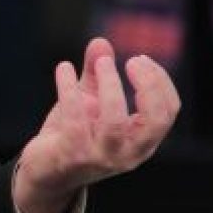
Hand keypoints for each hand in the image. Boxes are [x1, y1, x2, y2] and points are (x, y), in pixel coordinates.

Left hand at [14, 37, 180, 212]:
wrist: (45, 170)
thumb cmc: (75, 133)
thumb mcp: (90, 101)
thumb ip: (96, 74)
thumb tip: (100, 42)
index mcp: (142, 140)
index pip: (167, 111)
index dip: (158, 81)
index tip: (139, 59)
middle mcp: (129, 153)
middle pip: (155, 120)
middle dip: (148, 85)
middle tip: (131, 61)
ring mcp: (101, 157)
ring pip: (115, 121)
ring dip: (110, 86)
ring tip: (101, 63)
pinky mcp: (73, 155)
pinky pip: (75, 120)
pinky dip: (69, 90)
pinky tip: (63, 68)